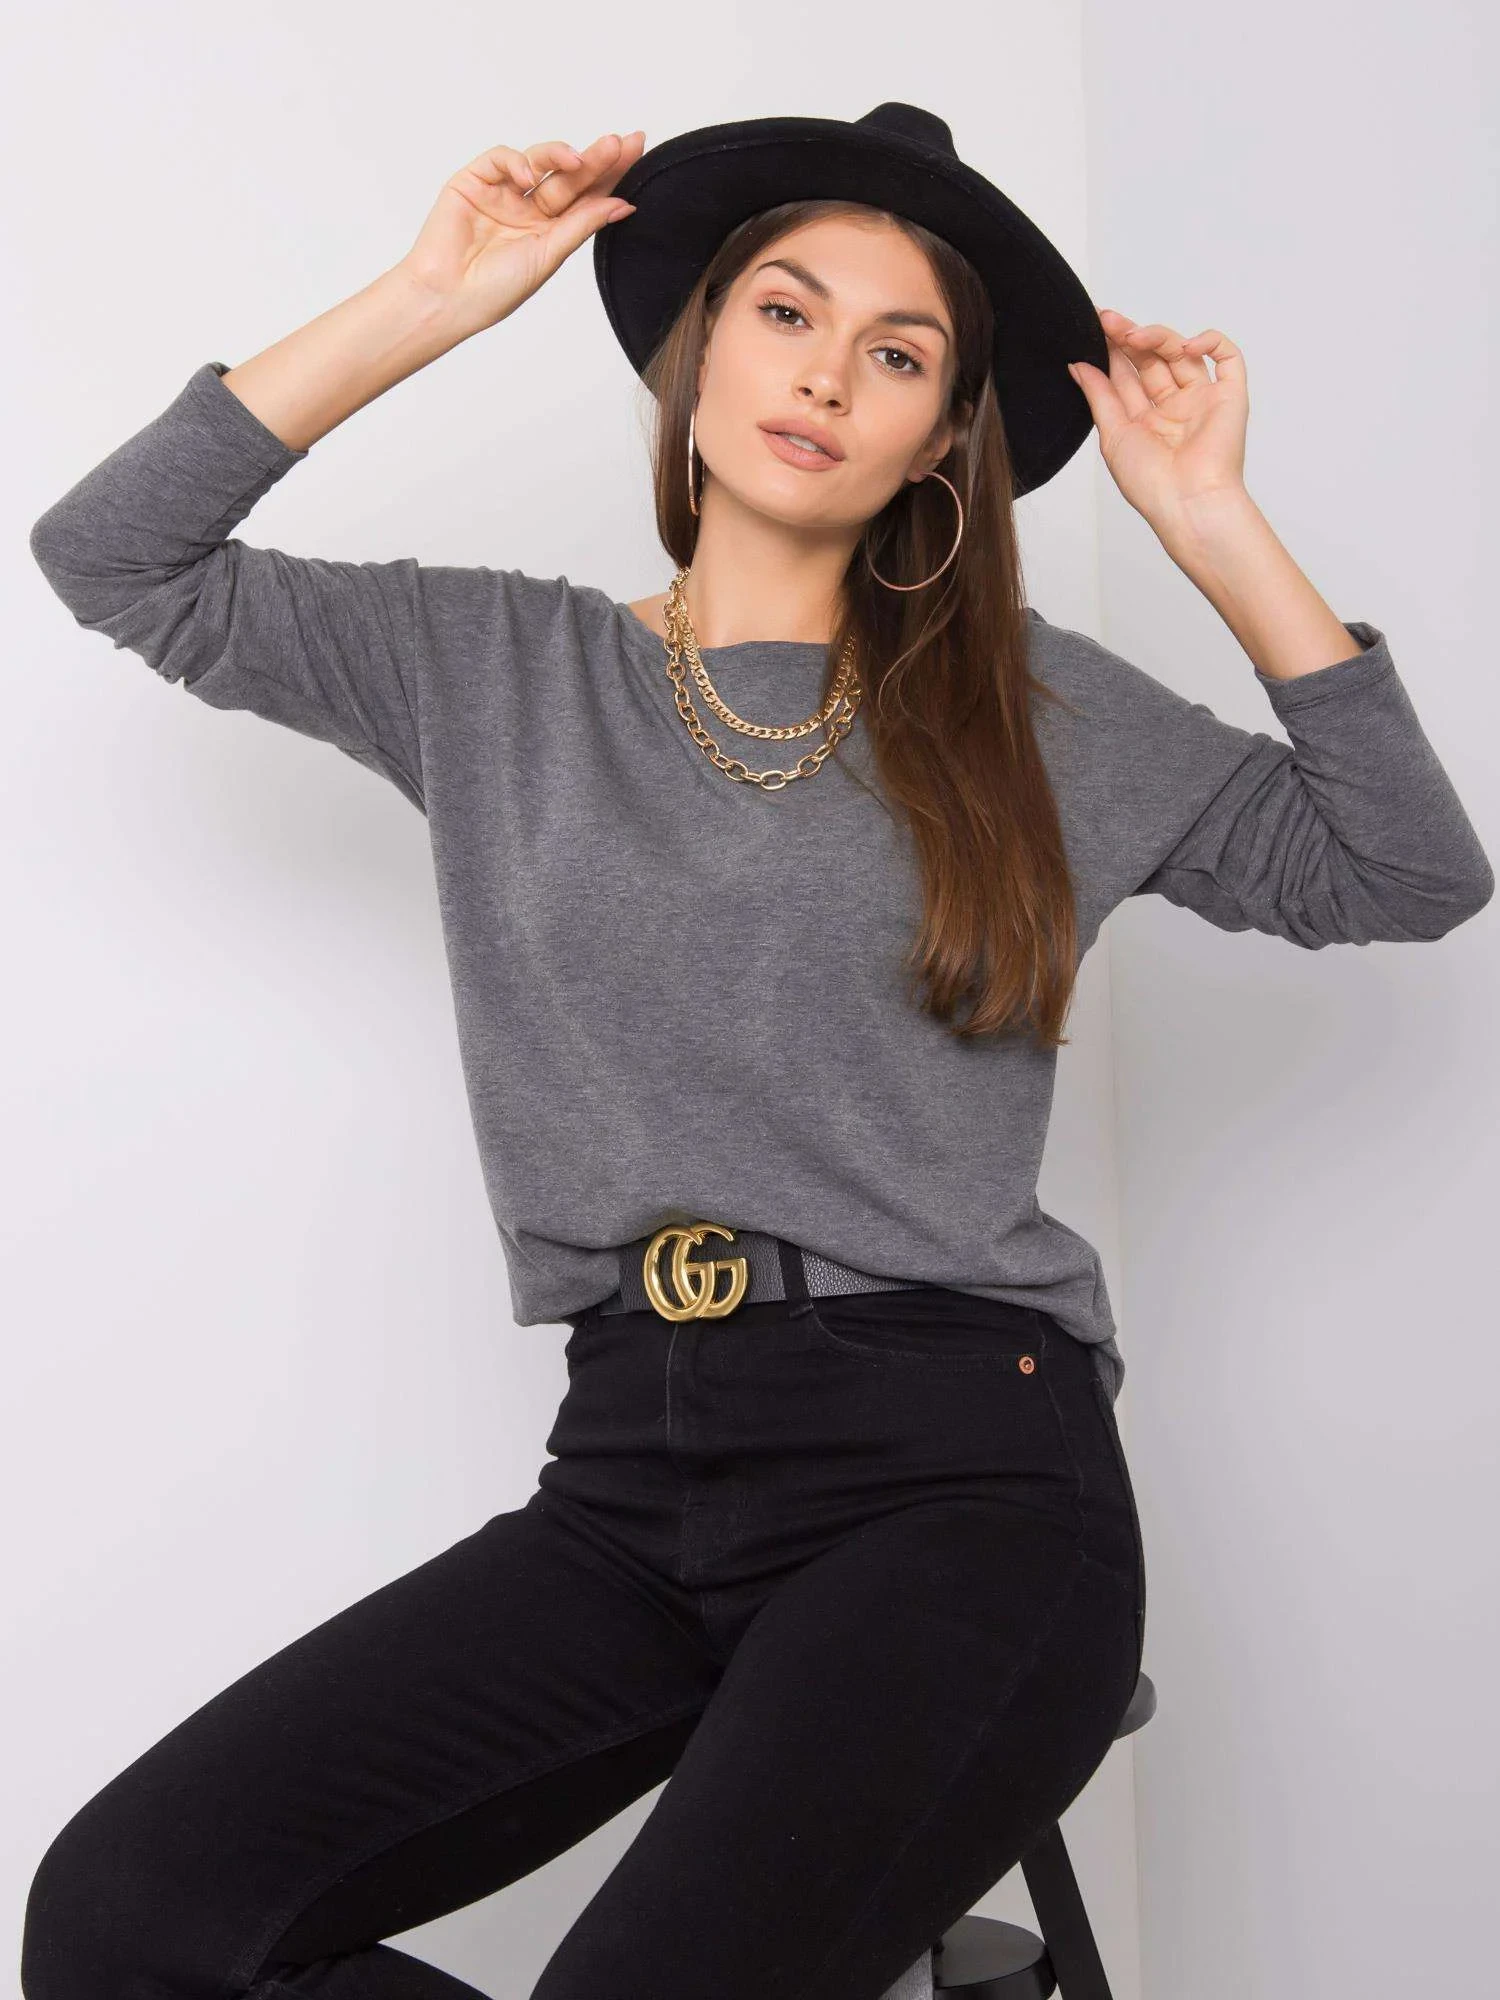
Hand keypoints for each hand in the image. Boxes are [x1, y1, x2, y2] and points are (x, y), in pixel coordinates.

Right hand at [394, 130, 645, 338]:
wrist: (447, 298)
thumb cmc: (495, 289)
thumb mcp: (549, 255)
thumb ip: (583, 224)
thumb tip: (624, 204)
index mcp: (549, 231)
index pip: (586, 196)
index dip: (610, 175)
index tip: (636, 152)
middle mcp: (528, 209)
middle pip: (569, 176)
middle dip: (595, 158)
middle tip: (623, 142)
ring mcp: (502, 193)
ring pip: (539, 162)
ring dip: (561, 155)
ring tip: (580, 159)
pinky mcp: (473, 181)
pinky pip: (501, 159)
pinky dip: (517, 161)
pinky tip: (530, 175)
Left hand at [1068, 310, 1248, 532]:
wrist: (1187, 502)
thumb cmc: (1150, 483)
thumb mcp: (1112, 435)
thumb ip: (1098, 396)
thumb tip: (1078, 364)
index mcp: (1145, 419)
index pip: (1126, 374)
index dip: (1111, 350)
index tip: (1092, 327)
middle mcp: (1173, 407)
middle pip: (1151, 359)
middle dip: (1129, 337)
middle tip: (1108, 321)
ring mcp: (1202, 399)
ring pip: (1181, 353)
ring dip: (1157, 337)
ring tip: (1132, 335)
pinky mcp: (1230, 396)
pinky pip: (1228, 358)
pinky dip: (1211, 342)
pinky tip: (1187, 345)